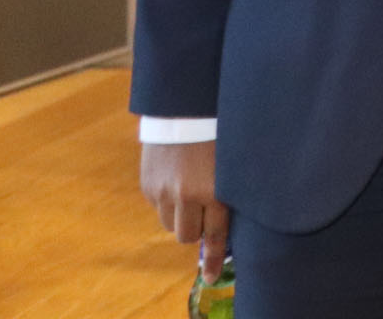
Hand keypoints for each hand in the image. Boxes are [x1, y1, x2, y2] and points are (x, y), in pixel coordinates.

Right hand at [140, 140, 229, 277]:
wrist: (185, 107)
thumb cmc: (220, 131)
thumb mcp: (235, 162)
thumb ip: (232, 192)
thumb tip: (230, 218)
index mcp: (215, 191)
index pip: (216, 236)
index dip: (215, 259)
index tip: (213, 277)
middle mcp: (186, 196)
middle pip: (188, 236)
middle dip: (196, 230)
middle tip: (204, 214)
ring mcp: (162, 191)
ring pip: (171, 225)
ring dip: (181, 217)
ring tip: (190, 193)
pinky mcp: (147, 184)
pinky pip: (158, 207)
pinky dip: (167, 201)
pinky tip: (177, 180)